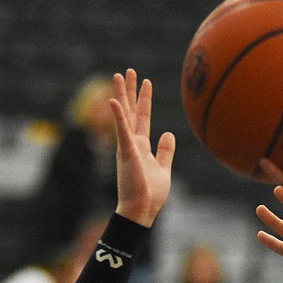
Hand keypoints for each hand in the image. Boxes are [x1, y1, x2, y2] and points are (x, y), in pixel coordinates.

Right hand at [110, 69, 174, 226]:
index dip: (144, 100)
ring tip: (118, 76)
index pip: (143, 118)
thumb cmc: (151, 194)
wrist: (142, 210)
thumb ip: (165, 151)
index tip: (146, 82)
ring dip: (121, 95)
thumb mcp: (163, 168)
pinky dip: (118, 116)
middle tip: (127, 71)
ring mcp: (128, 147)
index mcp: (142, 146)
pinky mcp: (127, 153)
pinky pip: (122, 131)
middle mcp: (132, 143)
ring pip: (124, 115)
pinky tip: (113, 101)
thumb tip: (168, 134)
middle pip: (131, 111)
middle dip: (129, 91)